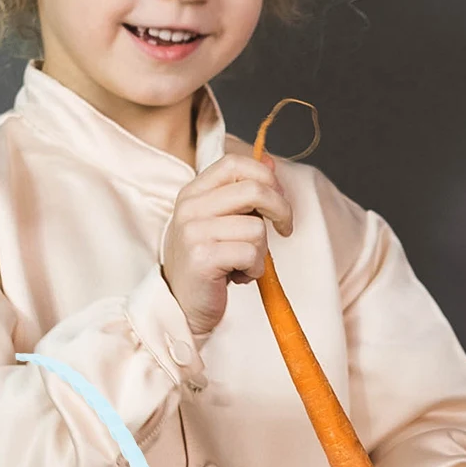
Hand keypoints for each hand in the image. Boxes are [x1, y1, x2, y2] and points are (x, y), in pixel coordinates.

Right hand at [161, 156, 292, 335]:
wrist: (182, 305)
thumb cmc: (207, 262)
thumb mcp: (222, 220)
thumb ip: (242, 191)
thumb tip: (270, 161)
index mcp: (194, 192)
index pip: (236, 164)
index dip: (266, 177)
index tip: (278, 200)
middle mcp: (190, 207)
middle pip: (255, 190)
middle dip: (281, 210)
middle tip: (284, 229)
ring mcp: (193, 231)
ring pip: (256, 228)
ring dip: (262, 251)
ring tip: (244, 262)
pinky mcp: (202, 258)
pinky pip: (250, 253)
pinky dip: (254, 269)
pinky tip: (238, 276)